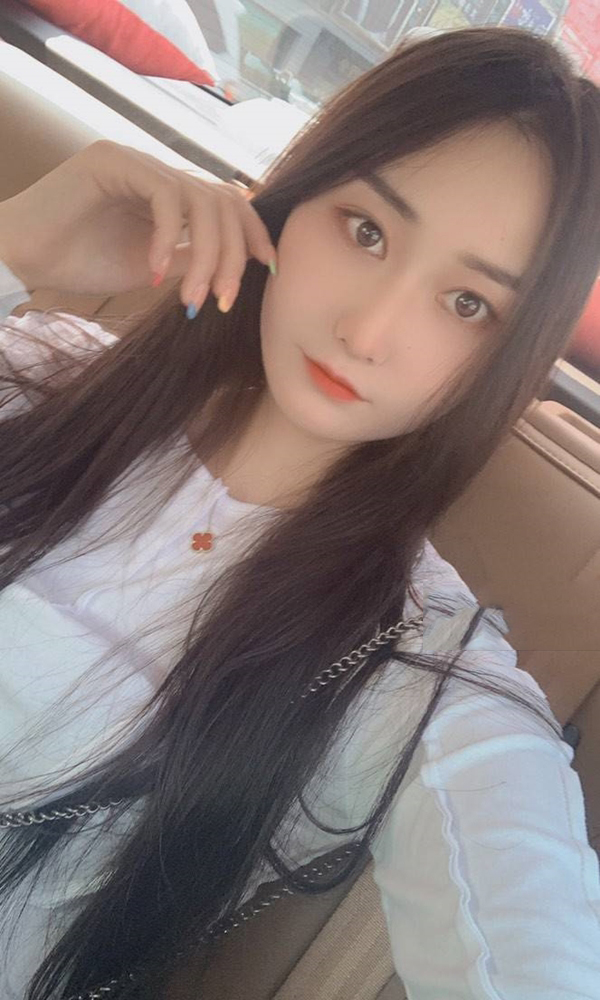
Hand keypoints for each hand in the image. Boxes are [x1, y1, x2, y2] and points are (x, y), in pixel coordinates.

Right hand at [0, 139, 276, 310]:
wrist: (25, 258)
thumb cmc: (81, 264)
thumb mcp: (152, 267)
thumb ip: (190, 258)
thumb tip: (233, 265)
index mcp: (170, 193)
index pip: (228, 202)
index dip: (253, 232)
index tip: (267, 269)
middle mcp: (157, 170)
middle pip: (222, 201)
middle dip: (231, 255)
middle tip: (223, 300)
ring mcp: (135, 161)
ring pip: (199, 199)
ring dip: (204, 255)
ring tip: (190, 298)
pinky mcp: (112, 161)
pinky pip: (164, 195)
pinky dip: (167, 237)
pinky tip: (155, 272)